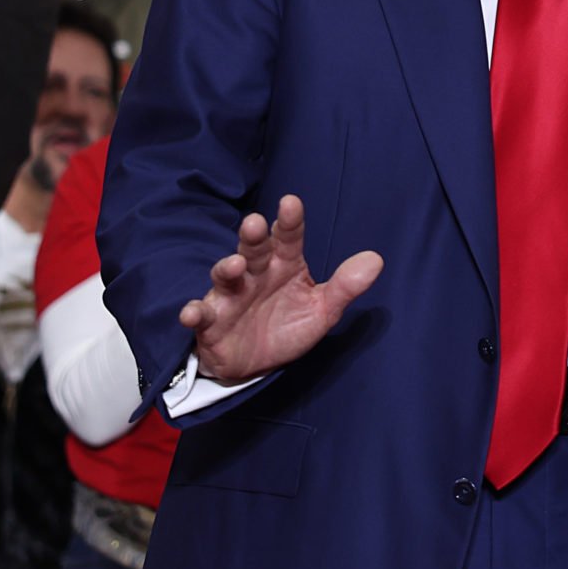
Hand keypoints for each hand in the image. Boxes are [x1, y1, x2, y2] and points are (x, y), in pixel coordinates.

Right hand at [179, 195, 382, 383]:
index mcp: (284, 266)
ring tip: (234, 265)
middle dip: (253, 236)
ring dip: (226, 268)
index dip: (290, 222)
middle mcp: (254, 274)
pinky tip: (192, 313)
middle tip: (256, 223)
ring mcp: (230, 296)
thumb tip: (376, 260)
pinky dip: (194, 313)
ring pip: (225, 276)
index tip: (291, 203)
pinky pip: (200, 315)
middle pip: (253, 249)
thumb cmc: (286, 326)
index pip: (288, 238)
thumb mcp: (321, 310)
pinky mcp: (211, 323)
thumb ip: (345, 286)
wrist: (254, 365)